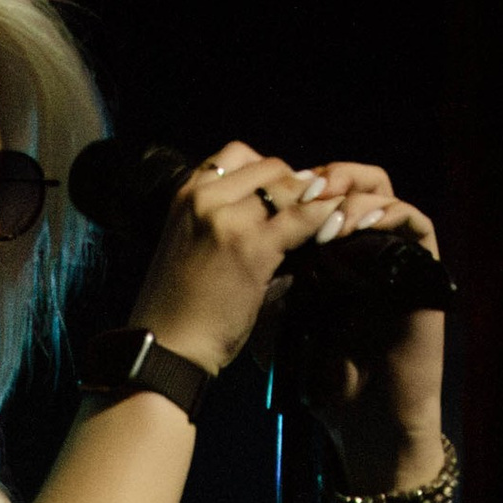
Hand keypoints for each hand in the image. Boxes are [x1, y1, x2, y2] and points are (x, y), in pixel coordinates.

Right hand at [126, 141, 357, 381]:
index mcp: (187, 195)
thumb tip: (276, 212)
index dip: (269, 172)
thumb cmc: (180, 307)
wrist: (167, 347)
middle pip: (269, 166)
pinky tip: (335, 226)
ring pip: (287, 186)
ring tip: (326, 217)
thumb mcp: (189, 245)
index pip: (239, 155)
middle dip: (295, 184)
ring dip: (312, 199)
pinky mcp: (252, 248)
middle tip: (310, 210)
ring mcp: (228, 220)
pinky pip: (301, 218)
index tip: (282, 196)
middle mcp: (204, 198)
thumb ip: (223, 220)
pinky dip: (323, 218)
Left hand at [270, 158, 447, 487]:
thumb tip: (222, 241)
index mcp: (331, 254)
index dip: (295, 186)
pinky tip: (354, 224)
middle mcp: (364, 247)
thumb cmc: (319, 378)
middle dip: (325, 178)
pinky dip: (386, 213)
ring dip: (352, 191)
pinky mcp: (424, 270)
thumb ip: (261, 281)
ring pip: (382, 192)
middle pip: (351, 181)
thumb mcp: (276, 323)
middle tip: (303, 189)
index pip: (318, 197)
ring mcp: (395, 256)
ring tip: (326, 207)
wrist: (362, 416)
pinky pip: (414, 221)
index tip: (269, 193)